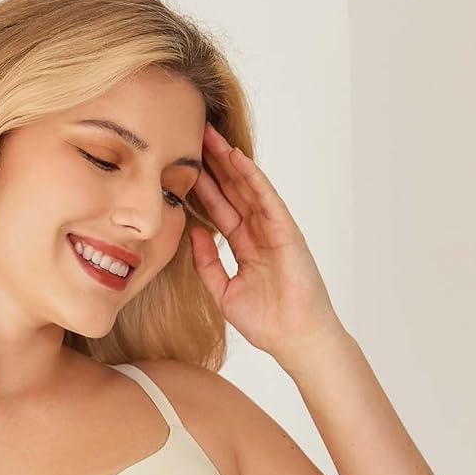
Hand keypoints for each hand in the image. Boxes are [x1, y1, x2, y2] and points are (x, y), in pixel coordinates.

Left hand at [187, 121, 341, 361]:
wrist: (294, 338)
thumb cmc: (267, 322)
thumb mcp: (224, 291)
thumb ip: (207, 264)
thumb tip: (193, 233)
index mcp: (245, 247)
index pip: (219, 210)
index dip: (202, 187)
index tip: (182, 166)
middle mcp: (259, 233)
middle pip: (232, 191)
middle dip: (213, 165)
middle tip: (192, 136)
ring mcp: (273, 230)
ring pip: (247, 188)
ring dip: (229, 161)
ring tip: (210, 136)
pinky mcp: (286, 231)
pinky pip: (266, 198)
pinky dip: (251, 177)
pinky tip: (236, 158)